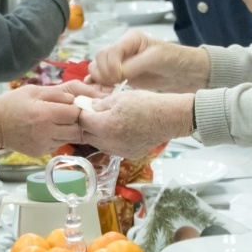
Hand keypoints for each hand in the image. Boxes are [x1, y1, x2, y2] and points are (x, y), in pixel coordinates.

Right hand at [0, 80, 102, 155]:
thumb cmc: (11, 104)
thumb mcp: (33, 90)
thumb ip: (56, 94)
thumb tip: (75, 100)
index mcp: (45, 114)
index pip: (75, 113)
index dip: (75, 107)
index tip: (70, 104)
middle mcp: (47, 133)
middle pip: (76, 129)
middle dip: (75, 120)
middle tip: (65, 113)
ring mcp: (44, 145)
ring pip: (69, 139)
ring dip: (67, 130)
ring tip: (55, 121)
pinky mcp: (40, 153)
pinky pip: (58, 144)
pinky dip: (57, 137)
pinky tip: (46, 130)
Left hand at [78, 89, 193, 157]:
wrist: (168, 118)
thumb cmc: (146, 104)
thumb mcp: (120, 97)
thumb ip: (100, 103)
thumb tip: (89, 106)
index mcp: (104, 126)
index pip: (82, 121)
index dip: (82, 112)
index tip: (84, 106)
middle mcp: (109, 142)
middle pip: (87, 135)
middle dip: (87, 125)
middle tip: (94, 114)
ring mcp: (119, 151)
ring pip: (99, 144)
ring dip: (98, 134)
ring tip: (107, 121)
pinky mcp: (129, 154)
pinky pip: (112, 148)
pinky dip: (111, 141)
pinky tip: (119, 130)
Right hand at [87, 30, 209, 92]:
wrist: (186, 73)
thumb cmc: (174, 60)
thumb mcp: (155, 59)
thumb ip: (133, 66)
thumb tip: (114, 74)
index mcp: (130, 39)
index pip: (110, 50)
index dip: (111, 65)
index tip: (118, 78)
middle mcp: (123, 48)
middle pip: (100, 57)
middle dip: (104, 72)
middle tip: (114, 84)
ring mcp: (120, 62)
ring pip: (98, 67)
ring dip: (100, 78)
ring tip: (111, 88)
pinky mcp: (121, 74)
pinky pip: (103, 77)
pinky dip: (100, 84)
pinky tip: (104, 90)